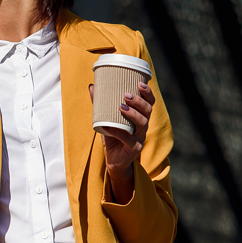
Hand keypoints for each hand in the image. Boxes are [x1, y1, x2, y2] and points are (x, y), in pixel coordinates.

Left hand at [88, 81, 154, 200]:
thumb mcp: (106, 118)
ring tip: (120, 106)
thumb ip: (100, 104)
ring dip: (132, 113)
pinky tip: (106, 126)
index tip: (140, 83)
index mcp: (140, 117)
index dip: (148, 93)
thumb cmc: (113, 136)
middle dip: (139, 101)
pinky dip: (116, 131)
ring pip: (142, 123)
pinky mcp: (134, 148)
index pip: (149, 102)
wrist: (113, 159)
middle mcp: (143, 126)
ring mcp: (140, 137)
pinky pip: (127, 139)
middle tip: (126, 95)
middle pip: (147, 111)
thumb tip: (92, 86)